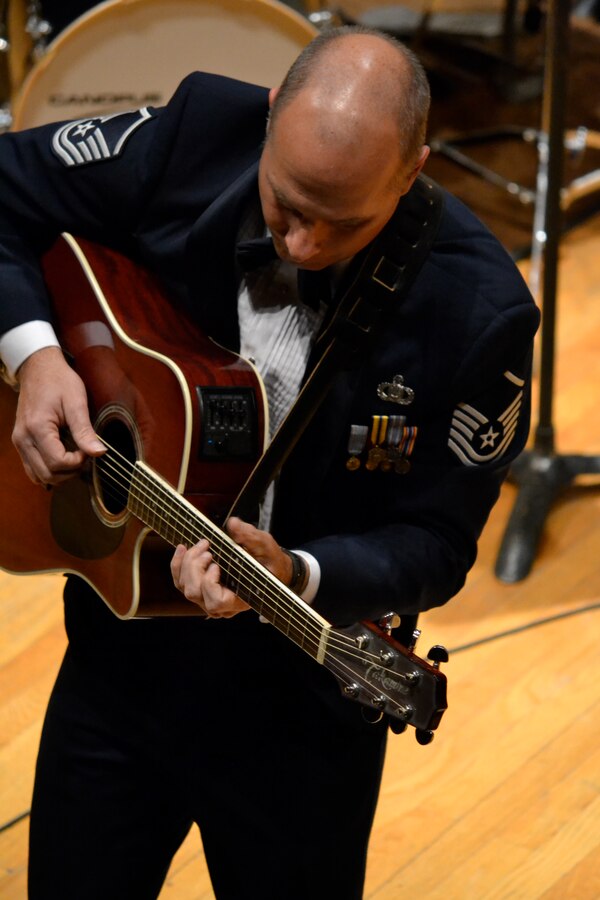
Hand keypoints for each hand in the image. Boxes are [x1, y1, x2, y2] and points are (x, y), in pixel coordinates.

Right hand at [12, 347, 104, 484]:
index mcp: (37, 428)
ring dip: (60, 474)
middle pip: (47, 474)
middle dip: (70, 471)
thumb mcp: (76, 402)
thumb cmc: (58, 381)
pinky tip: (64, 457)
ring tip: (75, 457)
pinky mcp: (21, 442)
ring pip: (38, 476)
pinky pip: (33, 468)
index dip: (78, 462)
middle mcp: (23, 438)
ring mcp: (19, 442)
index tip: (89, 449)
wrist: (38, 368)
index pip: (57, 462)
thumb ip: (85, 431)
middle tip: (84, 455)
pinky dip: (49, 469)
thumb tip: (99, 453)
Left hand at [170, 516, 294, 617]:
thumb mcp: (266, 547)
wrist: (268, 566)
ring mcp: (208, 598)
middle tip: (206, 546)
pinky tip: (183, 548)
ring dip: (187, 563)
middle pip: (194, 593)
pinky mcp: (200, 589)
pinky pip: (180, 582)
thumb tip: (233, 524)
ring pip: (184, 587)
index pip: (216, 603)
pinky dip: (178, 564)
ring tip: (201, 545)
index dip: (209, 584)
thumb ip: (252, 537)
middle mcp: (221, 605)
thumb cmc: (269, 561)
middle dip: (194, 567)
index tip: (216, 564)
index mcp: (239, 600)